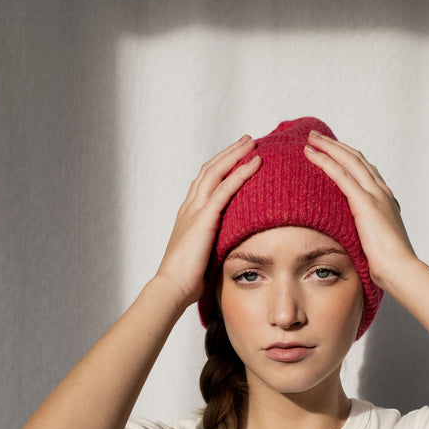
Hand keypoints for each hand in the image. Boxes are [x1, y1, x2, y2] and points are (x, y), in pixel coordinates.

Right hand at [156, 135, 260, 306]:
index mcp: (188, 215)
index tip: (236, 156)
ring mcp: (195, 210)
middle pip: (210, 169)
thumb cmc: (187, 280)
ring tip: (253, 143)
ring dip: (235, 154)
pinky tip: (255, 163)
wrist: (173, 287)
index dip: (220, 166)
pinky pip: (225, 188)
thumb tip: (230, 249)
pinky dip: (241, 173)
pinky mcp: (204, 218)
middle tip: (247, 140)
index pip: (205, 182)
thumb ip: (214, 245)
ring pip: (216, 172)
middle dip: (229, 152)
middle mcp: (190, 207)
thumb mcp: (203, 256)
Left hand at [304, 130, 416, 289]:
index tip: (331, 151)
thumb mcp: (375, 243)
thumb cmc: (387, 264)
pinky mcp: (365, 203)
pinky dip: (325, 161)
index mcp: (385, 200)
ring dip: (328, 147)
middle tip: (316, 136)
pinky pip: (341, 175)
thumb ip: (365, 233)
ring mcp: (375, 195)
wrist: (400, 270)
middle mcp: (382, 192)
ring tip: (310, 138)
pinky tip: (311, 154)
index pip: (365, 170)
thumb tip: (354, 238)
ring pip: (349, 161)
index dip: (347, 157)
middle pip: (356, 159)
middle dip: (335, 145)